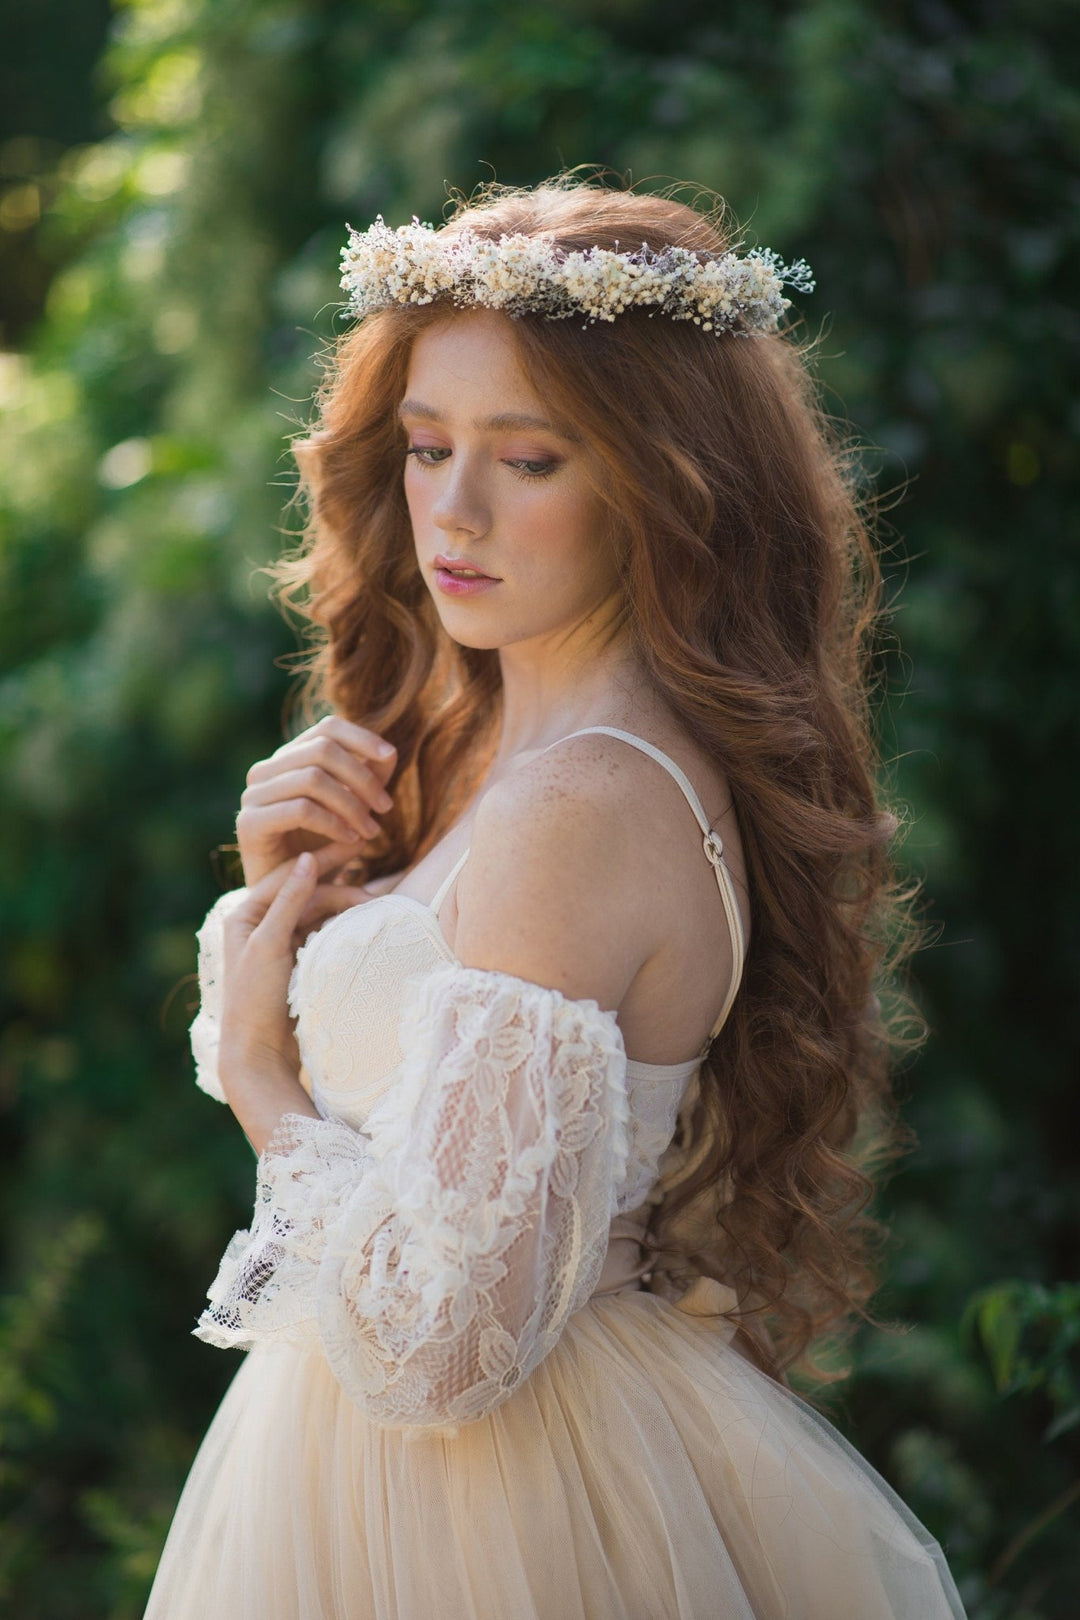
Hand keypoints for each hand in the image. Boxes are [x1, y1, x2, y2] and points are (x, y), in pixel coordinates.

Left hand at [218, 850, 370, 1085]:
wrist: (258, 1054)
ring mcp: (280, 943)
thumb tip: (308, 858)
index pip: (290, 874)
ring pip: (318, 913)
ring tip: (373, 912)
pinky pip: (322, 933)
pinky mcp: (297, 962)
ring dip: (344, 909)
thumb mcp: (270, 943)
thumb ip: (289, 900)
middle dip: (340, 887)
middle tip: (374, 890)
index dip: (323, 859)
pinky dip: (342, 927)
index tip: (356, 845)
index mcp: (246, 913)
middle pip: (307, 893)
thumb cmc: (255, 999)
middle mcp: (261, 923)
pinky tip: (362, 926)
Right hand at [236, 716, 397, 887]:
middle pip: (322, 750)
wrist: (288, 897)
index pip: (327, 728)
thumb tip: (389, 754)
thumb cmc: (320, 851)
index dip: (362, 737)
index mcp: (288, 759)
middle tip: (385, 807)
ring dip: (351, 805)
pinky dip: (333, 823)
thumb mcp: (351, 811)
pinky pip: (300, 810)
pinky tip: (352, 840)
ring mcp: (253, 795)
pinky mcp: (249, 823)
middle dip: (362, 777)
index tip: (391, 757)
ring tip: (371, 831)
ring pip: (313, 778)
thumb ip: (366, 781)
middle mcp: (265, 770)